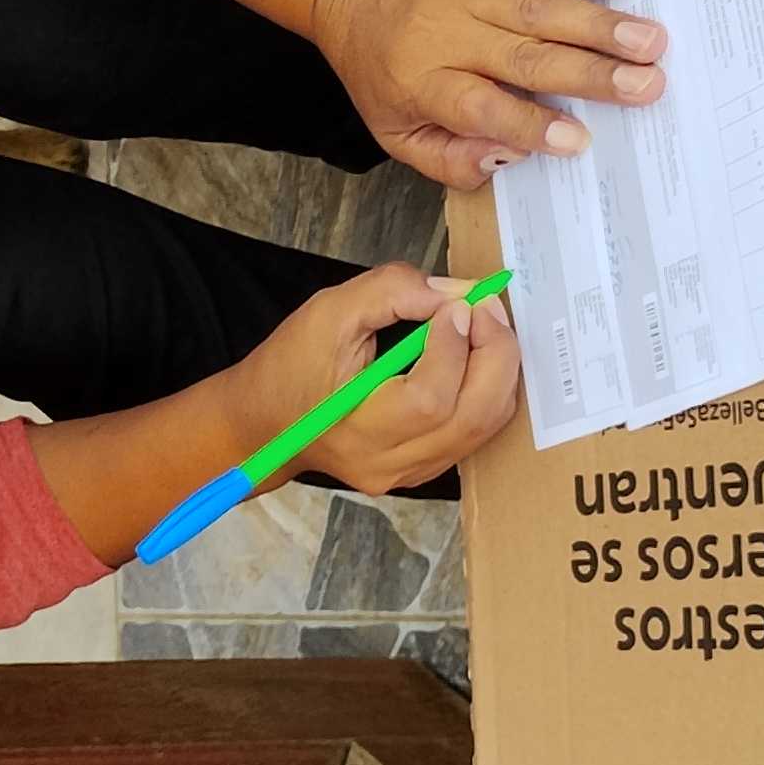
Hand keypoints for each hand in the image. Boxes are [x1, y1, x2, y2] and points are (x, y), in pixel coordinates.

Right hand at [231, 266, 523, 493]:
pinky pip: (476, 432)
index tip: (454, 305)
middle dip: (495, 354)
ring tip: (483, 326)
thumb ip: (392, 291)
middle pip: (472, 416)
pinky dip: (487, 389)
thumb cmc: (289, 367)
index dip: (453, 346)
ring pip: (484, 426)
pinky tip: (473, 355)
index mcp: (356, 430)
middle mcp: (387, 462)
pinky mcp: (422, 470)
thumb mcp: (328, 312)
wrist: (265, 422)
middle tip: (486, 309)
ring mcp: (409, 473)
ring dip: (497, 370)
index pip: (429, 399)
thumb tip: (456, 292)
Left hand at [311, 0, 664, 188]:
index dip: (530, 125)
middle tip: (647, 86)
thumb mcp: (392, 129)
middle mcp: (449, 33)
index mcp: (425, 82)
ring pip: (542, 8)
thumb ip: (446, 158)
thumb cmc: (376, 63)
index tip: (579, 140)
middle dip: (591, 74)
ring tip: (650, 39)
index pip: (481, 107)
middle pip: (526, 58)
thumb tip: (508, 160)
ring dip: (601, 24)